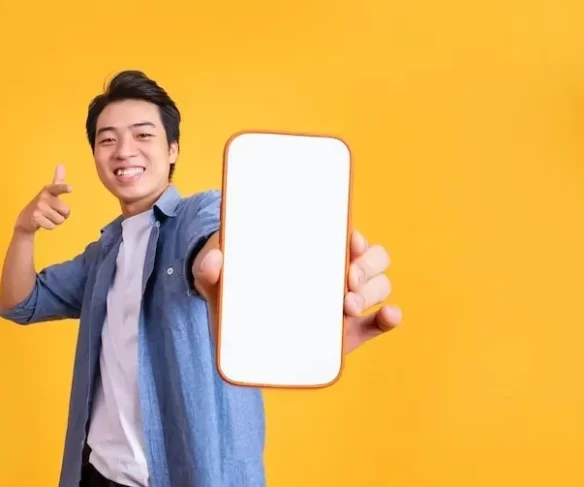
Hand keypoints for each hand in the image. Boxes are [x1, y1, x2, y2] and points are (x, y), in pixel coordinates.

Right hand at [14, 164, 71, 234]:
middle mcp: (44, 197)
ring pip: (60, 220)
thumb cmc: (43, 204)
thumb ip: (58, 180)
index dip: (64, 188)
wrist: (26, 218)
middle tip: (52, 212)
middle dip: (62, 215)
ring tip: (47, 217)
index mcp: (49, 190)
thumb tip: (61, 164)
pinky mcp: (35, 217)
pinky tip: (42, 222)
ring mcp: (39, 207)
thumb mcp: (50, 192)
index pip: (58, 188)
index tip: (70, 188)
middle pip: (66, 211)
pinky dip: (49, 226)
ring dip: (56, 221)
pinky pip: (52, 226)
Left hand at [191, 229, 400, 353]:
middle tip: (346, 278)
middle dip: (367, 266)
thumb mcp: (217, 277)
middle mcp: (334, 273)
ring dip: (373, 291)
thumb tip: (214, 259)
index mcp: (310, 252)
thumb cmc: (233, 290)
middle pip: (372, 259)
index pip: (344, 237)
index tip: (349, 240)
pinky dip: (389, 317)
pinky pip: (377, 323)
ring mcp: (343, 303)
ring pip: (378, 286)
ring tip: (348, 304)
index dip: (354, 237)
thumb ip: (209, 268)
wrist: (238, 330)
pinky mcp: (347, 333)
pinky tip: (389, 315)